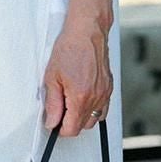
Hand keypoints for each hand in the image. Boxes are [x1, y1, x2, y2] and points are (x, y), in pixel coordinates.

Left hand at [41, 17, 112, 137]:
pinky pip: (102, 108)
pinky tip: (83, 98)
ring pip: (94, 119)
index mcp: (80, 97)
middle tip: (59, 109)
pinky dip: (93, 109)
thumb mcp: (52, 77)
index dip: (60, 129)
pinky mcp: (109, 87)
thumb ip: (53, 103)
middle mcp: (96, 98)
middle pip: (83, 126)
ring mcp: (104, 93)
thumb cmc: (70, 48)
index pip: (72, 129)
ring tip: (70, 102)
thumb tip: (51, 121)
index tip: (54, 123)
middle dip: (70, 123)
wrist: (87, 31)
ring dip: (82, 117)